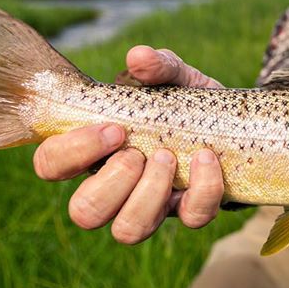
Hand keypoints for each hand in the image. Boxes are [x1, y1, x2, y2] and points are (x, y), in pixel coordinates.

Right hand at [32, 46, 225, 243]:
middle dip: (112, 182)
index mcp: (96, 150)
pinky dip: (202, 188)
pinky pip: (192, 217)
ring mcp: (153, 205)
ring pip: (128, 230)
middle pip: (84, 212)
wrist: (236, 121)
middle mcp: (117, 186)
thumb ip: (157, 65)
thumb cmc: (186, 100)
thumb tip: (138, 57)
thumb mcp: (174, 75)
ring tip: (169, 157)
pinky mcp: (191, 210)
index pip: (51, 165)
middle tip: (137, 151)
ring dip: (149, 193)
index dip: (72, 153)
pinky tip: (207, 158)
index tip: (113, 129)